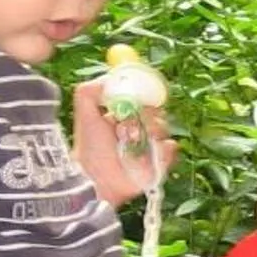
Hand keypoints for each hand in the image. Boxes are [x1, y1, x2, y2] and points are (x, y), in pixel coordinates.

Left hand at [73, 75, 174, 206]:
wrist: (95, 180)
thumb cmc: (88, 148)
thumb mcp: (84, 113)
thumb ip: (90, 91)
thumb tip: (111, 77)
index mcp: (122, 116)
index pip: (140, 98)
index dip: (141, 96)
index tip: (136, 100)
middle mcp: (137, 130)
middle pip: (155, 111)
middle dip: (146, 114)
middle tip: (130, 123)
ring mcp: (149, 147)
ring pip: (165, 128)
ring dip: (152, 131)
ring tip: (134, 141)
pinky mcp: (158, 164)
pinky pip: (172, 149)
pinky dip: (165, 149)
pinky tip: (150, 153)